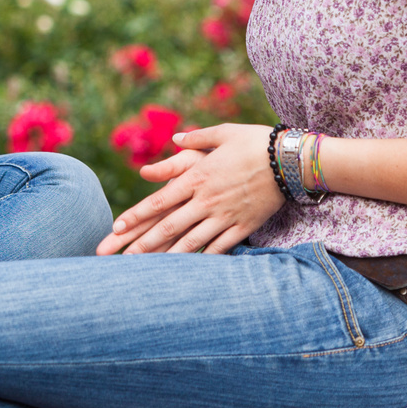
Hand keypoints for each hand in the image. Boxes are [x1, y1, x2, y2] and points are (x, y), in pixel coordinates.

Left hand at [95, 123, 284, 255]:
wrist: (291, 160)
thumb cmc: (255, 142)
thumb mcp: (223, 133)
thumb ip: (196, 138)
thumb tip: (176, 138)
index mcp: (197, 177)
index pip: (158, 201)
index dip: (135, 216)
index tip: (115, 228)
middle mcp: (206, 200)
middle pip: (168, 226)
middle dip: (141, 245)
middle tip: (119, 260)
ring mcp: (224, 216)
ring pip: (190, 242)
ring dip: (166, 258)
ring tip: (146, 273)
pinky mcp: (243, 226)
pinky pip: (219, 247)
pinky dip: (202, 260)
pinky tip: (188, 273)